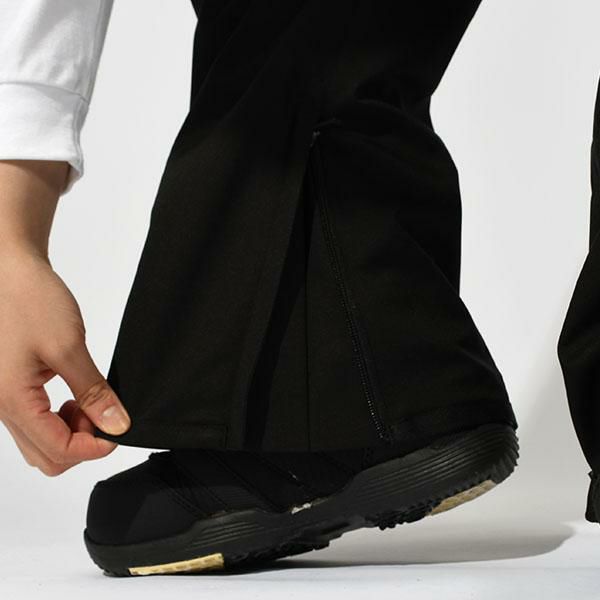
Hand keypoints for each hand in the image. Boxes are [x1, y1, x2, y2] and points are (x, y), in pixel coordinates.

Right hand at [0, 250, 130, 475]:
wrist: (7, 271)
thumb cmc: (29, 300)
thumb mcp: (68, 347)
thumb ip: (93, 391)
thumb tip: (115, 425)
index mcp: (14, 401)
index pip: (58, 450)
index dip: (94, 447)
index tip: (119, 430)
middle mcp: (3, 407)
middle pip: (47, 456)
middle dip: (82, 443)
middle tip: (103, 413)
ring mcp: (5, 399)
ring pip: (39, 442)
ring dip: (71, 432)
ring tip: (89, 401)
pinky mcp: (12, 388)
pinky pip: (35, 421)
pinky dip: (59, 418)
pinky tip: (75, 393)